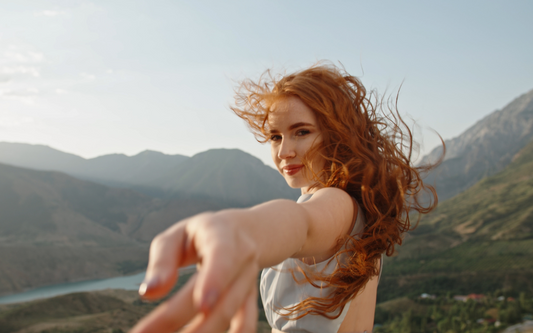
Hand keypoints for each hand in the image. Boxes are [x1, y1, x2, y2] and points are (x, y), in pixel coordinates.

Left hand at [129, 212, 259, 332]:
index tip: (202, 307)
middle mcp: (242, 259)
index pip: (222, 256)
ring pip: (229, 315)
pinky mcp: (250, 299)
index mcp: (222, 236)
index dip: (215, 280)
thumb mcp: (175, 236)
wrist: (240, 233)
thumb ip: (162, 262)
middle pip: (221, 298)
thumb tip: (148, 293)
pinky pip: (244, 325)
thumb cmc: (197, 236)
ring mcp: (249, 280)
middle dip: (192, 327)